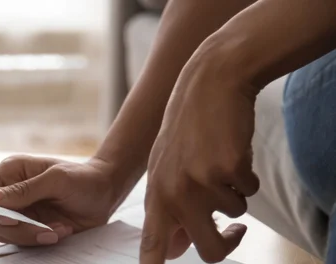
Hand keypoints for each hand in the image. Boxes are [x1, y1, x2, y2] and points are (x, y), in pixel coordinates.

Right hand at [0, 155, 119, 245]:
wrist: (106, 194)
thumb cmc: (82, 179)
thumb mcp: (56, 179)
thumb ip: (23, 190)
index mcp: (11, 172)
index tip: (9, 218)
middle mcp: (10, 192)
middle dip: (16, 228)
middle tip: (41, 229)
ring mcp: (19, 211)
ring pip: (5, 233)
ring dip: (31, 236)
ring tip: (59, 228)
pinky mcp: (30, 227)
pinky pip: (23, 241)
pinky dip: (41, 240)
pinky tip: (62, 230)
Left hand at [140, 60, 259, 262]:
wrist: (208, 82)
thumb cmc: (187, 128)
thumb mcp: (166, 167)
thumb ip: (169, 207)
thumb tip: (176, 248)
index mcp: (156, 195)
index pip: (152, 247)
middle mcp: (175, 193)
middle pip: (210, 251)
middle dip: (228, 244)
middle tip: (235, 231)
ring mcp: (201, 181)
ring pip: (235, 215)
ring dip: (235, 193)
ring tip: (220, 160)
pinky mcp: (228, 169)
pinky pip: (250, 191)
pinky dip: (247, 175)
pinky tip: (232, 149)